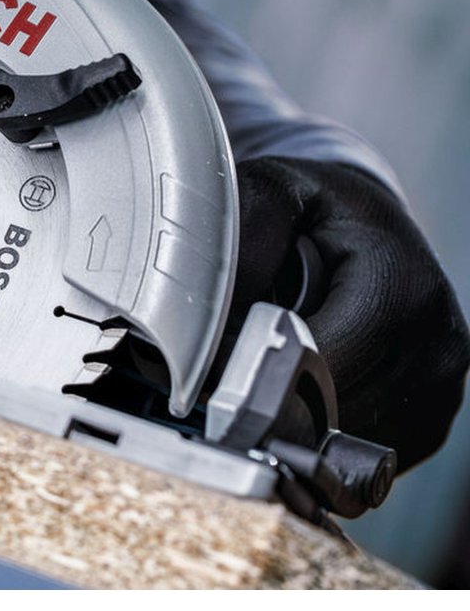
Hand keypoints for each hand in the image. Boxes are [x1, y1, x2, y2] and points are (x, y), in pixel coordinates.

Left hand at [228, 156, 469, 471]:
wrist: (369, 224)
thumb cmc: (318, 211)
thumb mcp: (275, 191)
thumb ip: (245, 234)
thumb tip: (213, 306)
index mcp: (401, 284)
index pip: (323, 361)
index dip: (258, 373)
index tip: (209, 374)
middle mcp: (437, 342)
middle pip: (333, 411)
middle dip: (269, 401)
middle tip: (221, 382)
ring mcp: (440, 389)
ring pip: (345, 444)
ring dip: (293, 422)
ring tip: (264, 379)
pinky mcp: (429, 421)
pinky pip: (361, 457)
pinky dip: (320, 438)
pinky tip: (299, 395)